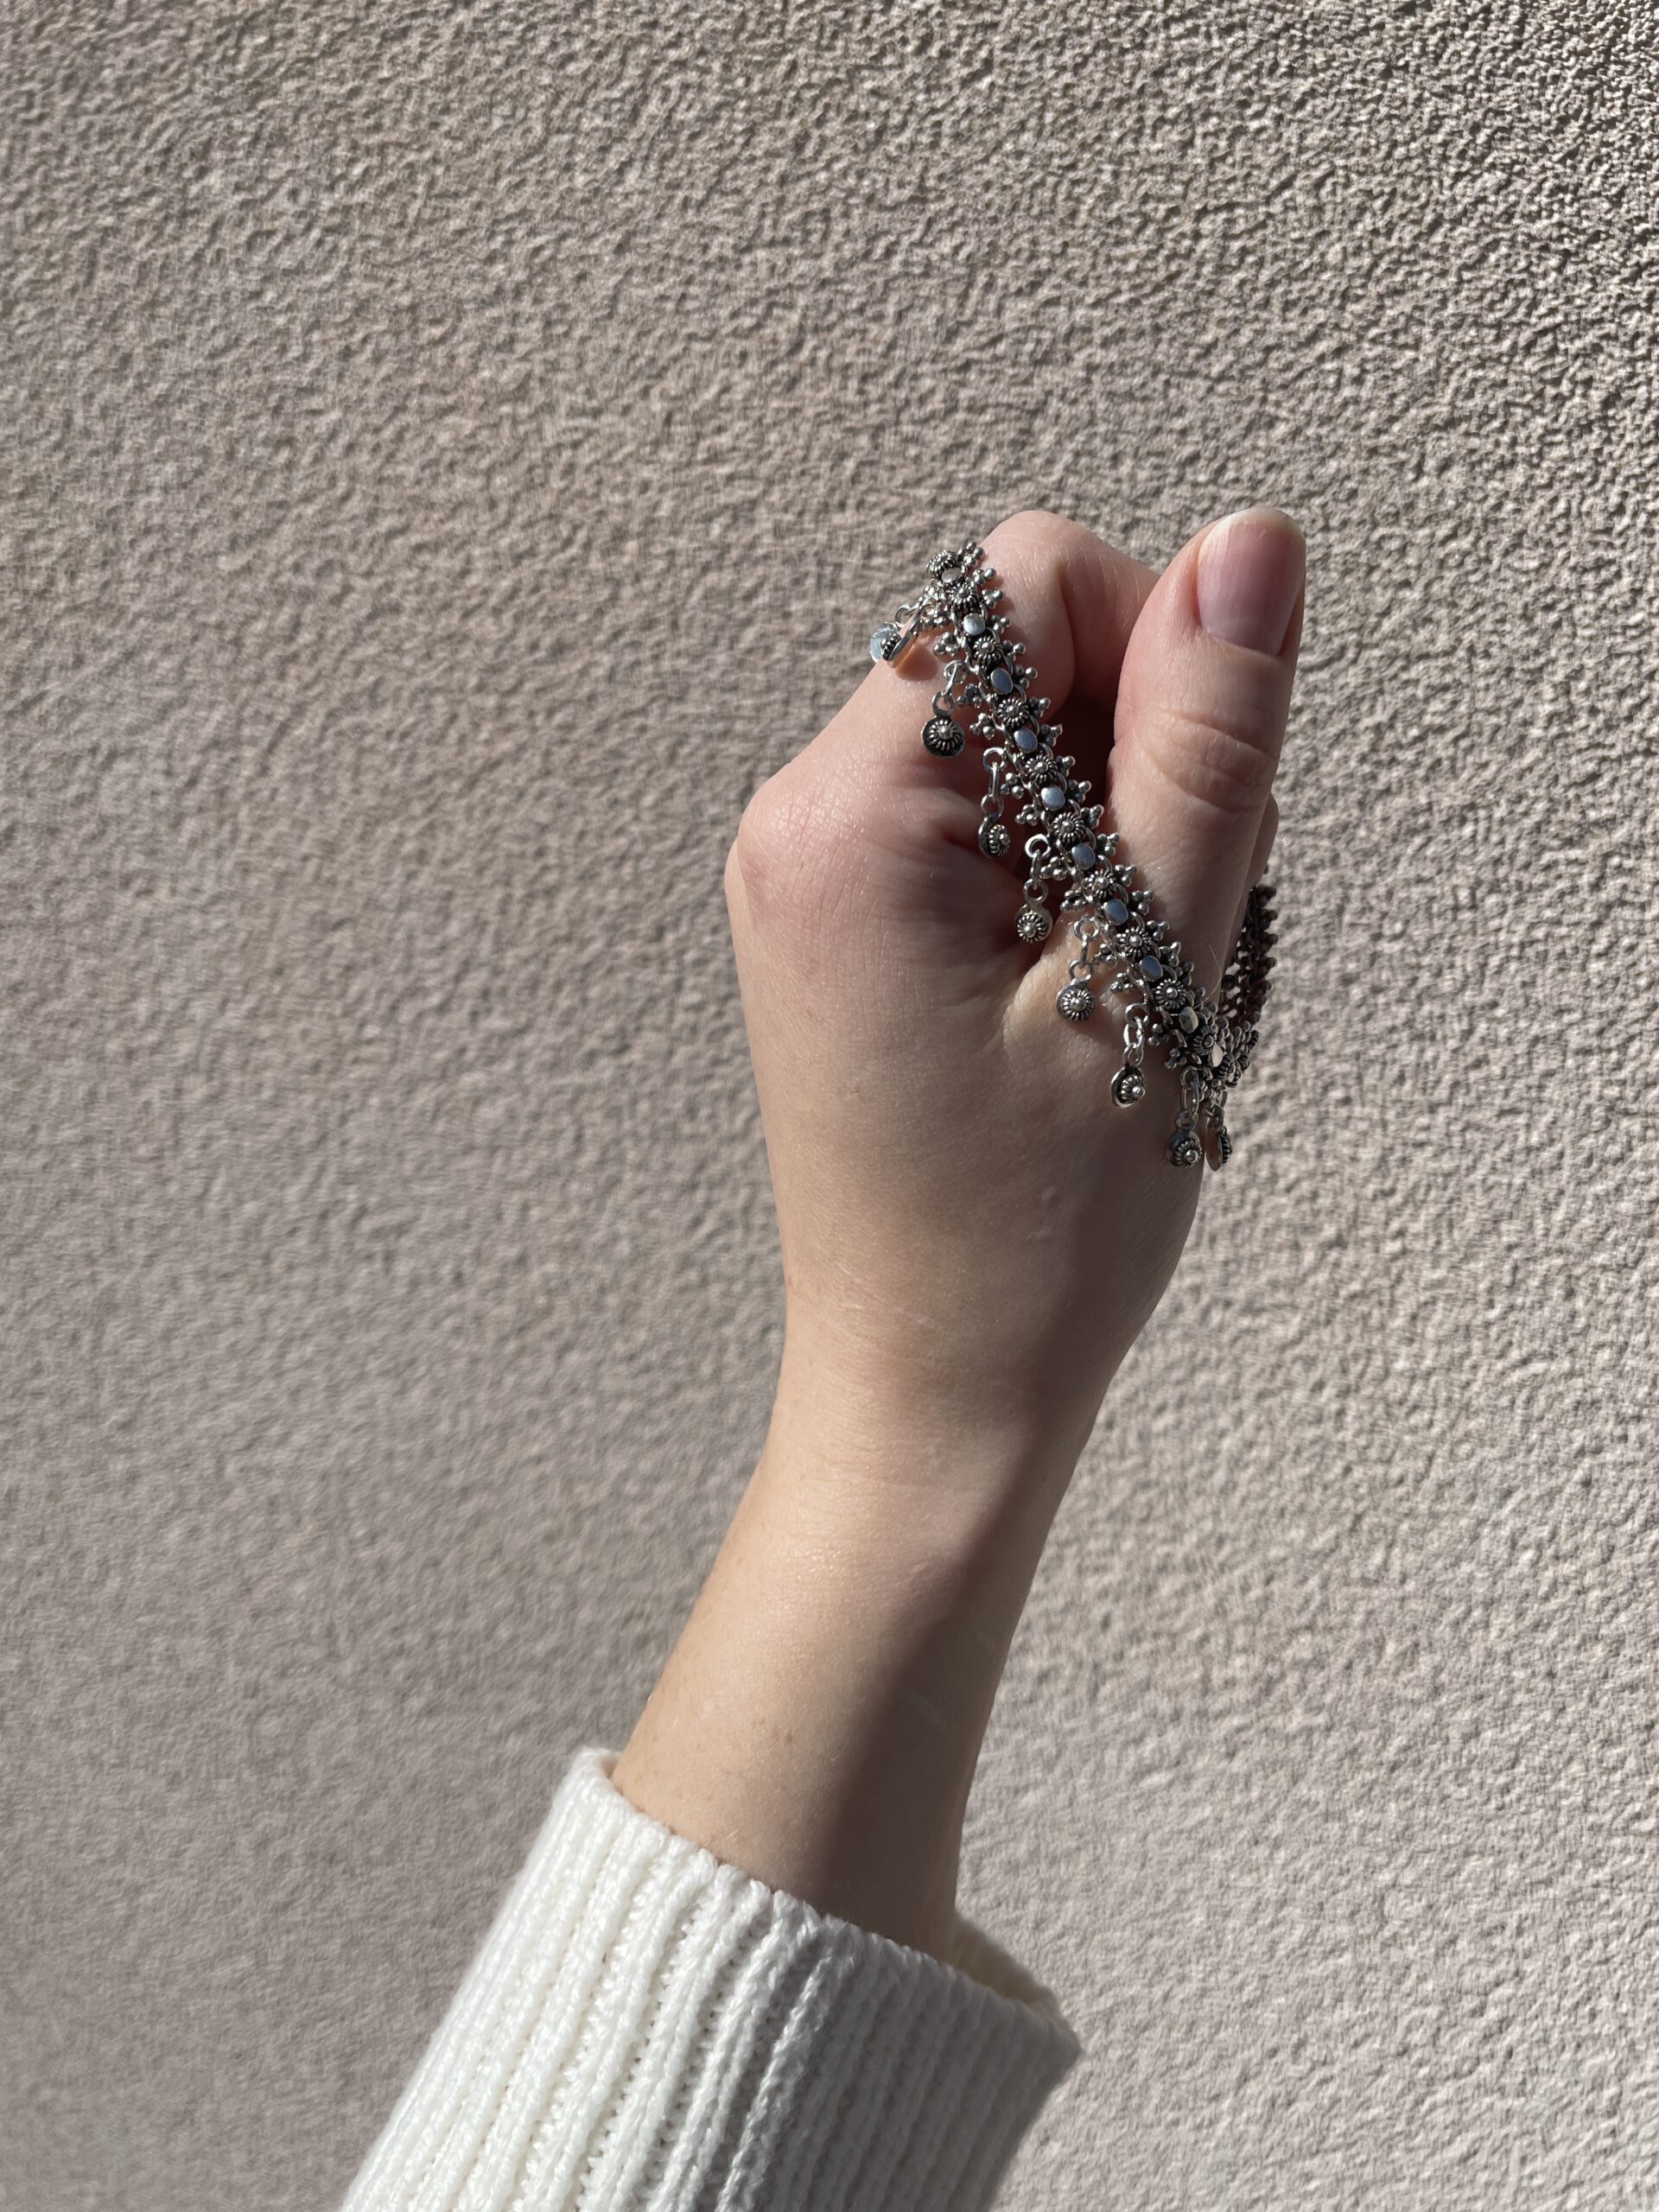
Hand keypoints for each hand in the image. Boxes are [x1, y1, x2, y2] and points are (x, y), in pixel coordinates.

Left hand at [613, 507, 1303, 1955]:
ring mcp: (807, 875)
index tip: (1172, 829)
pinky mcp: (839, 927)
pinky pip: (980, 824)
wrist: (928, 1394)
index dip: (1148, 668)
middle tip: (1150, 939)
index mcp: (850, 811)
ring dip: (1111, 829)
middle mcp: (796, 818)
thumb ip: (1206, 741)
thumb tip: (1251, 545)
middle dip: (1133, 757)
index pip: (1028, 582)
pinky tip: (1080, 1004)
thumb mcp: (1156, 968)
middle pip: (1018, 656)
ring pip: (1016, 745)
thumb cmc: (1032, 1232)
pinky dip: (1062, 881)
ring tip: (1116, 990)